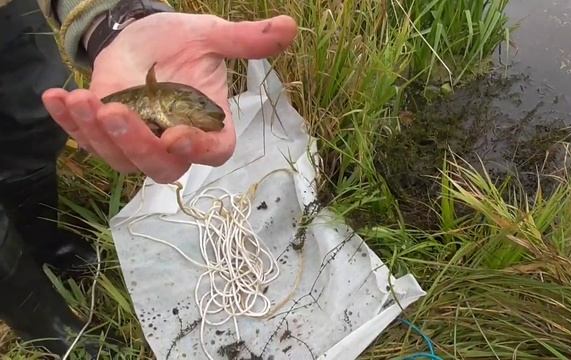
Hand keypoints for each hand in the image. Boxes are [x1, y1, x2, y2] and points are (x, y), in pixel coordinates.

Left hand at [42, 12, 296, 183]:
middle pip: (162, 167)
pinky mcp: (106, 133)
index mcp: (208, 126)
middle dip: (139, 147)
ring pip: (121, 160)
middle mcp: (174, 143)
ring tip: (81, 100)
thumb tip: (289, 27)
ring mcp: (138, 142)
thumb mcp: (211, 36)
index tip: (178, 136)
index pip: (213, 152)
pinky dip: (70, 123)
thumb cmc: (182, 42)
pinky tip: (57, 96)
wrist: (144, 38)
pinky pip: (88, 139)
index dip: (198, 151)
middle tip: (118, 112)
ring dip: (99, 135)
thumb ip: (245, 40)